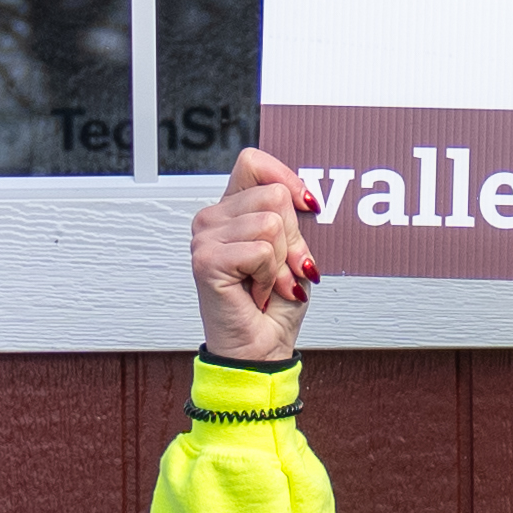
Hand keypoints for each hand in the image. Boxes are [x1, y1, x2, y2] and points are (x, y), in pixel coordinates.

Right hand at [189, 143, 323, 364]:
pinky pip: (261, 250)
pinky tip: (257, 292)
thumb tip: (305, 198)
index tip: (307, 206)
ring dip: (281, 262)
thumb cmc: (275, 305)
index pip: (253, 162)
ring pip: (270, 223)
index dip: (287, 179)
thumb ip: (292, 219)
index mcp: (230, 210)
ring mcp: (205, 238)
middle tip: (281, 269)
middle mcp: (212, 220)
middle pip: (273, 195)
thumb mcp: (293, 252)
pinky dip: (270, 276)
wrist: (260, 349)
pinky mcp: (207, 260)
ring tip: (267, 282)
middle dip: (292, 238)